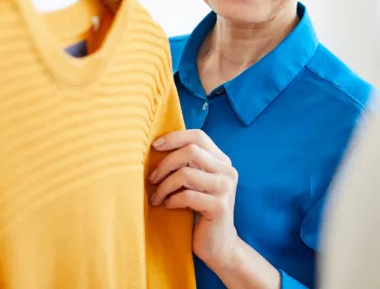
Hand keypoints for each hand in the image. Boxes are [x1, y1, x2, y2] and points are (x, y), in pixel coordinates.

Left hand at [148, 129, 238, 267]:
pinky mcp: (219, 207)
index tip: (155, 145)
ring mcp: (225, 188)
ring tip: (157, 197)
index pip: (198, 136)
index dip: (175, 137)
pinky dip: (171, 200)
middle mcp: (227, 171)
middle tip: (152, 178)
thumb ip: (188, 165)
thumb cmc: (201, 211)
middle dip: (165, 163)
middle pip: (191, 151)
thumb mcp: (197, 183)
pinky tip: (167, 206)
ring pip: (186, 174)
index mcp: (222, 161)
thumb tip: (158, 147)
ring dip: (164, 186)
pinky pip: (187, 196)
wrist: (219, 244)